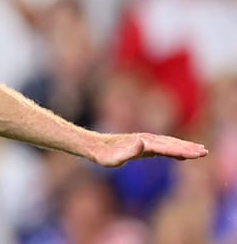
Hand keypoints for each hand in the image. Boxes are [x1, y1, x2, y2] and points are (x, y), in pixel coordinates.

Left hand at [89, 132, 207, 167]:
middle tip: (205, 151)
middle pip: (171, 144)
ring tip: (198, 150)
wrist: (93, 146)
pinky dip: (173, 148)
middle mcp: (145, 140)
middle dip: (188, 147)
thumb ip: (128, 151)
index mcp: (142, 143)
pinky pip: (162, 146)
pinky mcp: (141, 145)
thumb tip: (142, 141)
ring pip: (167, 143)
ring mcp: (144, 142)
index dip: (183, 150)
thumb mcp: (113, 158)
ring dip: (183, 146)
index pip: (167, 147)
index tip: (198, 153)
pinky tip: (179, 153)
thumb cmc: (103, 155)